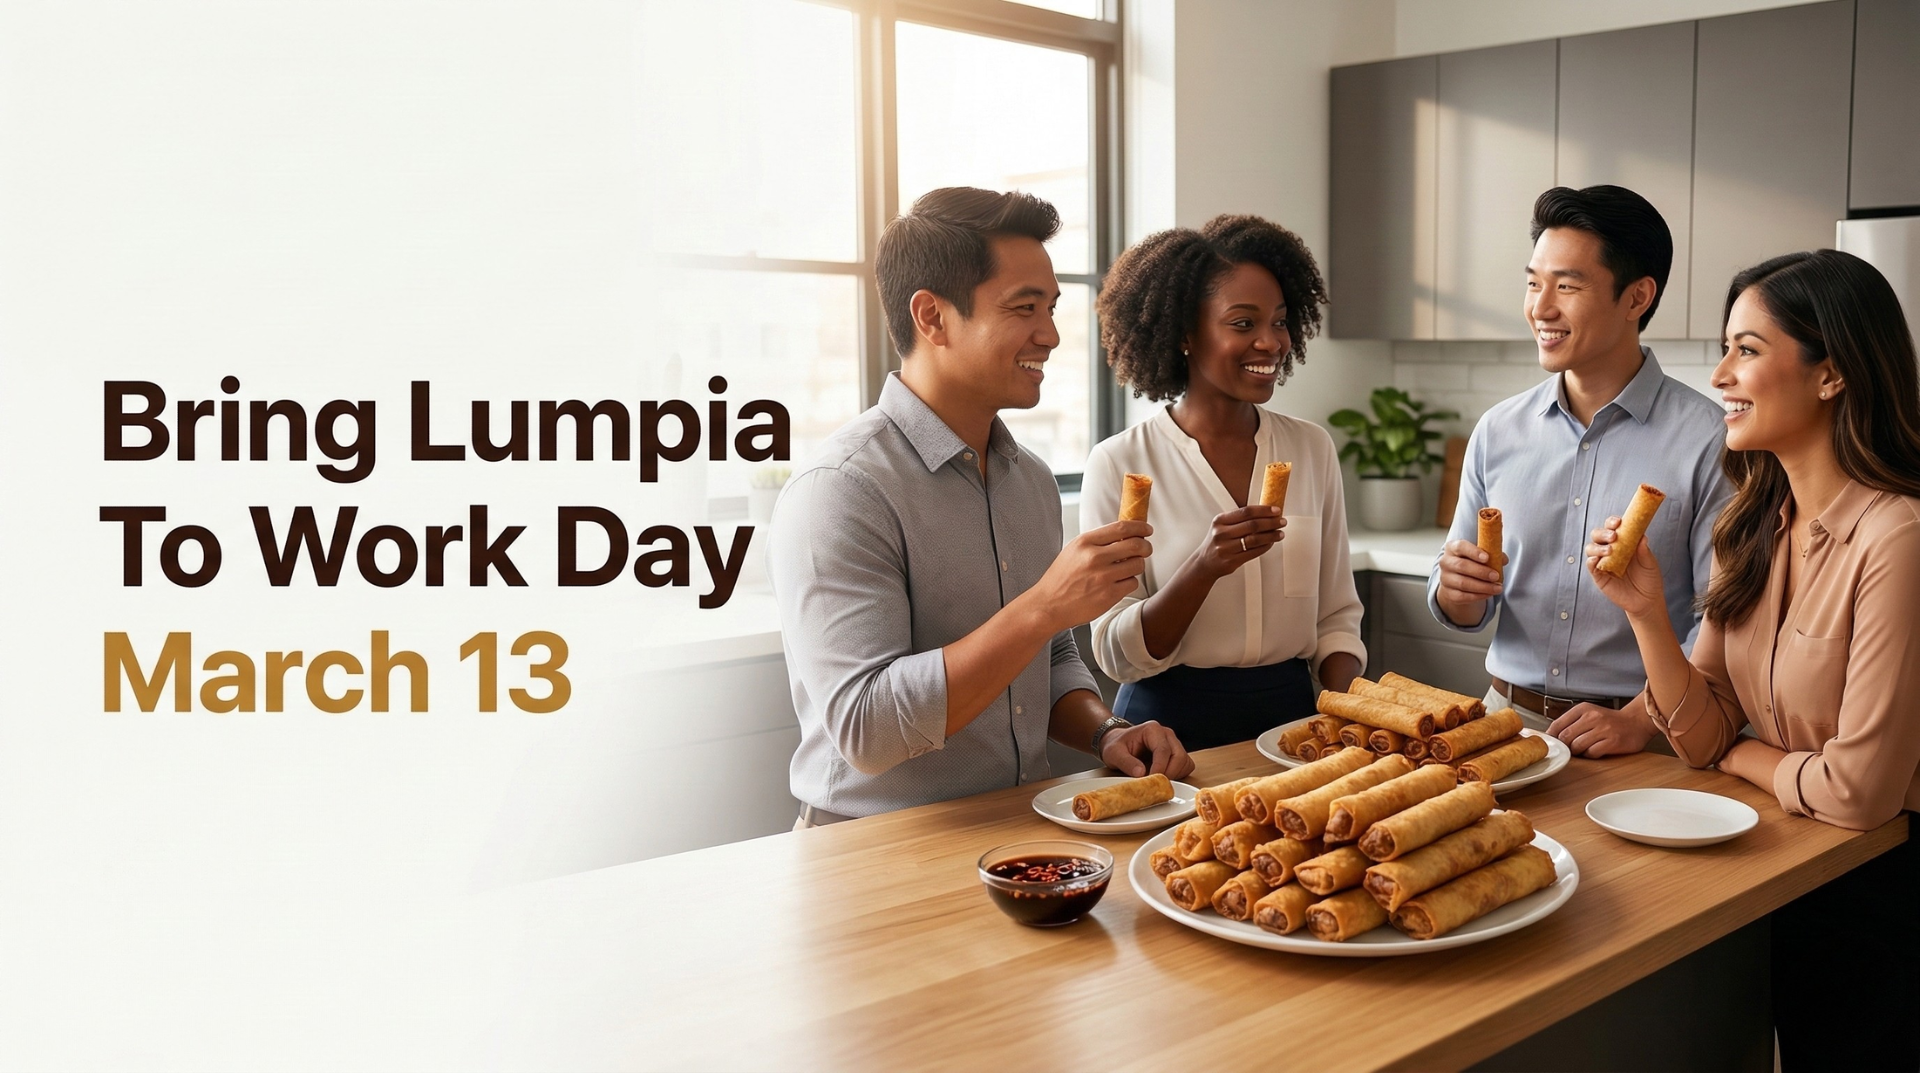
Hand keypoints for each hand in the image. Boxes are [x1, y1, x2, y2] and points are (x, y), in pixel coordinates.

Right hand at [1029, 520, 1152, 630]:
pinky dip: (1129, 582)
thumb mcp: (1073, 550)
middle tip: (1146, 549)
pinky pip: (1133, 583)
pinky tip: (1118, 583)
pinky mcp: (1109, 595)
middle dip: (1146, 546)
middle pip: (1136, 545)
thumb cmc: (1061, 578)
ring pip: (1138, 565)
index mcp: (1085, 542)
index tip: (1147, 530)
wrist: (1049, 605)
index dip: (1139, 527)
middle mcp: (1094, 558)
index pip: (1121, 528)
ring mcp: (1103, 577)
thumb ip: (1097, 541)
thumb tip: (1124, 534)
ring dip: (1137, 565)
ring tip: (1126, 569)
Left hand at [1099, 719, 1192, 779]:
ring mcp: (1174, 743)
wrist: (1118, 743)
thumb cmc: (1116, 746)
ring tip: (1156, 781)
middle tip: (1155, 785)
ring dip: (1174, 775)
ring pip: (1185, 762)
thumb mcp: (1114, 753)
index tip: (1152, 781)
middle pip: (1179, 756)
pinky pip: (1186, 766)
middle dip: (1169, 774)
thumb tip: (1141, 773)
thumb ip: (1126, 762)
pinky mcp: (1177, 753)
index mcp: (1152, 730)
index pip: (1163, 750)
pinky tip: (1162, 778)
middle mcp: (1167, 734)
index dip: (1160, 768)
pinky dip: (1178, 775)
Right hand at [1187, 505, 1283, 580]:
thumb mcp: (1222, 526)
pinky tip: (1271, 543)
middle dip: (1271, 522)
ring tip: (1280, 533)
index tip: (1276, 510)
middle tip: (1281, 521)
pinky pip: (1254, 552)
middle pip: (1252, 525)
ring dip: (1271, 536)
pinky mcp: (1232, 561)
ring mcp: (1226, 548)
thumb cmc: (1217, 542)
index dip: (1264, 510)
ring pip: (1255, 539)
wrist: (1204, 563)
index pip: (1246, 511)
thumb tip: (1265, 513)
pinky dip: (1265, 547)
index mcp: (1220, 521)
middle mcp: (1222, 533)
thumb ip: (1239, 519)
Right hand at [1435, 539, 1501, 623]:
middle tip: (1496, 576)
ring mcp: (1445, 578)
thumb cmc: (1472, 563)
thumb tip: (1503, 560)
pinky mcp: (1448, 593)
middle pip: (1461, 566)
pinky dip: (1478, 596)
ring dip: (1483, 586)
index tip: (1487, 558)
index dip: (1473, 552)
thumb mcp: (1480, 554)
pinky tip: (1489, 594)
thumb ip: (1492, 554)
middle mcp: (1446, 562)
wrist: (1458, 580)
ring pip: (1463, 583)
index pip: (1460, 547)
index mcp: (1452, 548)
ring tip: (1497, 588)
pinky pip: (1463, 596)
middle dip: (1481, 572)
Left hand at [1546, 702, 1655, 756]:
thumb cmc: (1610, 720)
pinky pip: (1591, 753)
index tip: (1552, 743)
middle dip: (1565, 746)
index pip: (1558, 724)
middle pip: (1566, 737)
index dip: (1552, 736)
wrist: (1636, 722)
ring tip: (1584, 749)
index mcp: (1583, 709)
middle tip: (1570, 748)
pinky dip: (1590, 755)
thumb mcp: (1589, 713)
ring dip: (1577, 752)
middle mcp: (1593, 717)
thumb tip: (1552, 735)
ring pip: (1577, 746)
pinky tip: (1595, 751)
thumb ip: (1571, 722)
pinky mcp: (1612, 742)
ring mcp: (1603, 729)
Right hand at [1584, 516, 1665, 620]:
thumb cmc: (1649, 579)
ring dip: (1598, 547)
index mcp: (1622, 543)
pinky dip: (1591, 561)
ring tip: (1610, 551)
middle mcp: (1610, 550)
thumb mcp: (1650, 563)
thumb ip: (1644, 551)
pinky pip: (1591, 566)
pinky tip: (1597, 560)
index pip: (1612, 528)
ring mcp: (1603, 563)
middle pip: (1597, 535)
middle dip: (1603, 533)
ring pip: (1591, 548)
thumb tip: (1642, 536)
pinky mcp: (1599, 576)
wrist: (1647, 601)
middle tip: (1614, 536)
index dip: (1612, 522)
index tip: (1618, 522)